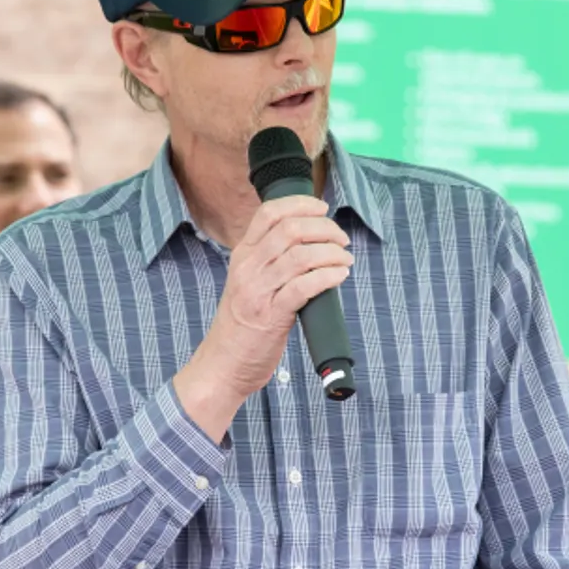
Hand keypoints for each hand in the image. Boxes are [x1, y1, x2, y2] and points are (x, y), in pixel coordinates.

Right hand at [175, 195, 352, 436]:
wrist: (223, 364)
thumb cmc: (242, 325)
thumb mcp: (248, 282)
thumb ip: (270, 260)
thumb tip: (309, 241)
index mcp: (242, 255)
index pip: (268, 212)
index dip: (300, 204)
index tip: (322, 209)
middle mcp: (248, 268)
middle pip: (290, 230)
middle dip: (325, 229)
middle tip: (341, 240)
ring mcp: (258, 291)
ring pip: (301, 256)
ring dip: (332, 253)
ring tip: (345, 260)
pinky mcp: (272, 316)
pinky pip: (304, 286)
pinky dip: (328, 276)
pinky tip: (340, 276)